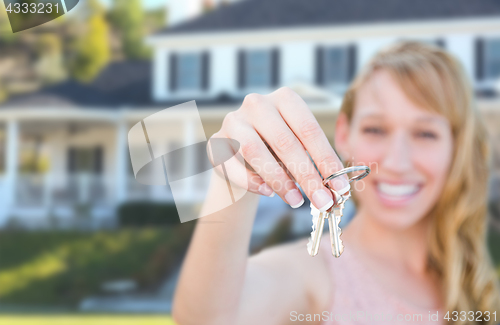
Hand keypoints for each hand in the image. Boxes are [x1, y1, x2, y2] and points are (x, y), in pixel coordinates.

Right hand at [210, 87, 349, 210]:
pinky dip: (251, 182)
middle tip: (323, 202)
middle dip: (307, 177)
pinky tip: (268, 193)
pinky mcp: (216, 141)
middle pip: (285, 142)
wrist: (243, 153)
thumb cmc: (280, 150)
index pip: (309, 130)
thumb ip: (316, 163)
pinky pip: (232, 164)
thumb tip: (337, 190)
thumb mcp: (301, 149)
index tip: (340, 187)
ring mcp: (233, 121)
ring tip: (297, 201)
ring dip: (279, 181)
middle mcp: (257, 104)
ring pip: (255, 151)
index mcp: (285, 98)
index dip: (326, 160)